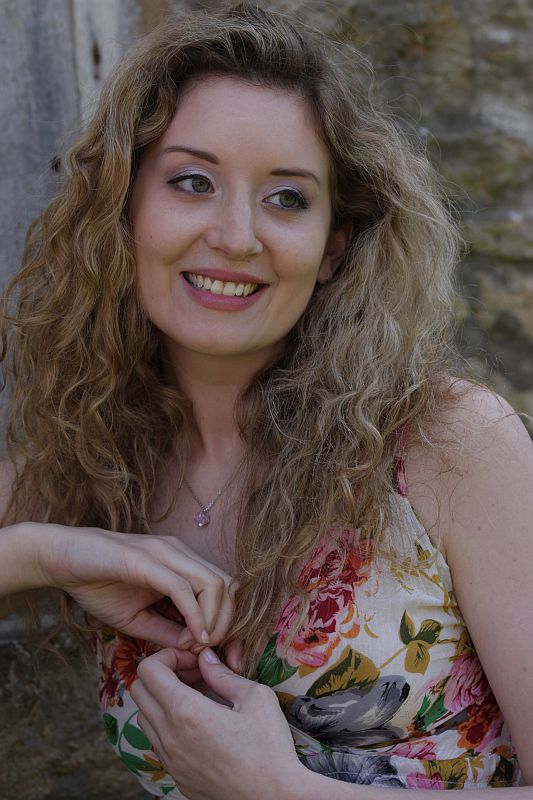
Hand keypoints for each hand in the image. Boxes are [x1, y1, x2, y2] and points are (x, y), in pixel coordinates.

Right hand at [33, 523, 235, 647]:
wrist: (62, 559)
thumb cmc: (98, 585)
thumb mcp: (137, 619)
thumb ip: (166, 632)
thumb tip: (194, 651)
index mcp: (181, 563)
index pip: (225, 588)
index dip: (229, 622)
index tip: (216, 653)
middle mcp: (179, 553)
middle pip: (228, 585)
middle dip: (228, 623)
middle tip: (211, 652)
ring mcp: (164, 553)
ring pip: (213, 583)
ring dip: (214, 620)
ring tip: (199, 645)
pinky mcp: (145, 560)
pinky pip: (182, 587)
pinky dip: (194, 614)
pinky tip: (191, 637)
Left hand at [131, 647, 302, 799]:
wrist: (274, 799)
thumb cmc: (269, 748)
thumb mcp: (255, 698)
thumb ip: (223, 674)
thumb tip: (205, 658)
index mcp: (185, 712)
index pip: (148, 670)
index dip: (168, 656)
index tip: (194, 660)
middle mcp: (169, 737)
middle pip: (139, 691)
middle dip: (162, 673)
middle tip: (194, 674)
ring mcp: (170, 760)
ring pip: (144, 717)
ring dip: (162, 699)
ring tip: (197, 697)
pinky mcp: (177, 776)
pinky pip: (157, 742)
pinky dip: (168, 724)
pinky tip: (199, 723)